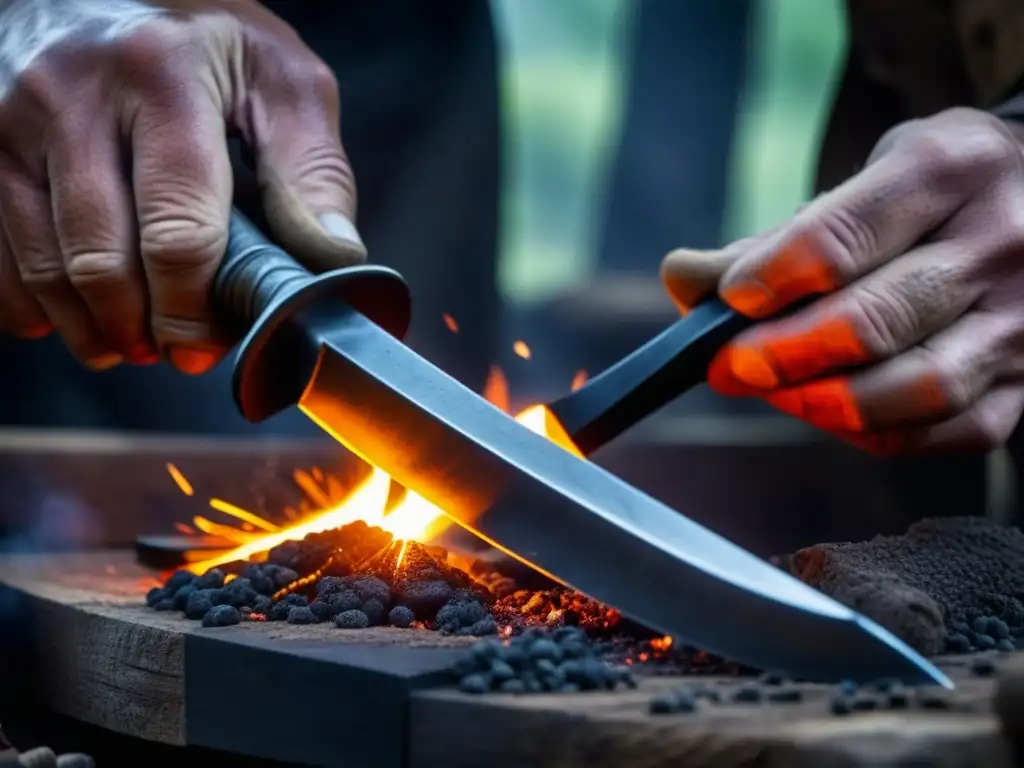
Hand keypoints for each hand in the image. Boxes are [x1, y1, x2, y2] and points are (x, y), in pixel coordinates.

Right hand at [0, 0, 363, 373]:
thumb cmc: (196, 36)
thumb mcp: (275, 76)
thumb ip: (311, 167)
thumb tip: (333, 259)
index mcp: (160, 77)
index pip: (177, 228)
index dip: (194, 308)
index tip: (208, 346)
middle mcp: (69, 96)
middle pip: (102, 261)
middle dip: (143, 328)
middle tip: (174, 352)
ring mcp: (7, 122)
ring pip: (44, 269)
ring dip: (91, 326)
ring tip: (131, 341)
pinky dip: (35, 303)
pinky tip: (76, 309)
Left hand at [661, 107, 1023, 456]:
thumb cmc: (927, 198)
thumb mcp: (859, 185)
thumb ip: (772, 241)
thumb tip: (683, 278)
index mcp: (949, 167)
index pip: (842, 237)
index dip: (771, 279)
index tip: (725, 302)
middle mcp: (1000, 240)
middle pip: (874, 320)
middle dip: (781, 353)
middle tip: (728, 366)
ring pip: (918, 386)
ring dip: (825, 402)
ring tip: (775, 391)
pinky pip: (950, 429)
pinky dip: (877, 433)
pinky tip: (833, 412)